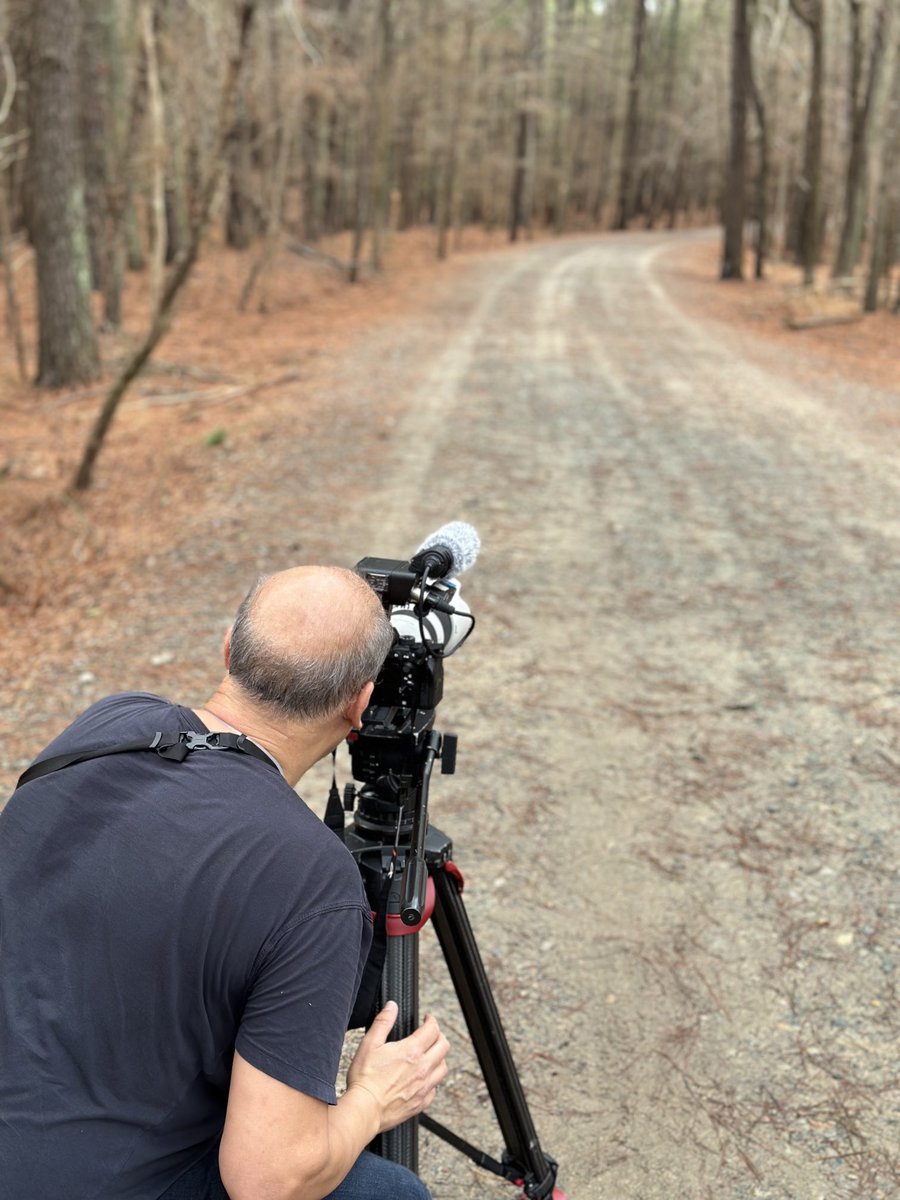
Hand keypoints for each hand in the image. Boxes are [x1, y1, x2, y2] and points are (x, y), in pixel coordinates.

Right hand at [346, 1001, 449, 1133]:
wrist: (365, 1110)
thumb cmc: (365, 1078)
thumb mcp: (370, 1044)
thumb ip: (383, 1022)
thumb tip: (392, 1006)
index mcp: (412, 1051)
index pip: (432, 1030)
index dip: (431, 1020)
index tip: (427, 1019)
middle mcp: (423, 1068)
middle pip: (444, 1047)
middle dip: (439, 1036)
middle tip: (431, 1034)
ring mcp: (424, 1087)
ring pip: (443, 1068)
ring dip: (439, 1058)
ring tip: (430, 1055)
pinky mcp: (420, 1103)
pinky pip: (435, 1089)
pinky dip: (433, 1081)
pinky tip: (424, 1079)